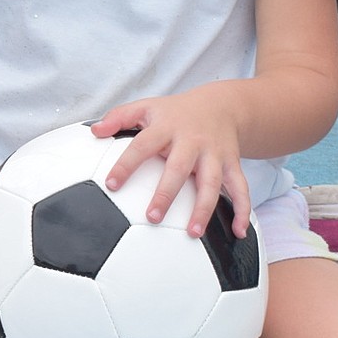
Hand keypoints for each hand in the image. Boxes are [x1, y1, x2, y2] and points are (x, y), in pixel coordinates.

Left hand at [92, 94, 252, 239]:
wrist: (221, 104)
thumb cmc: (175, 112)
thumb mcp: (146, 107)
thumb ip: (119, 118)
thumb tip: (94, 131)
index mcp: (166, 127)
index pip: (142, 146)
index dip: (126, 165)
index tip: (111, 185)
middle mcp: (192, 141)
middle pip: (179, 168)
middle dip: (167, 193)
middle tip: (153, 218)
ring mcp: (214, 154)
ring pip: (212, 182)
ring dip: (204, 208)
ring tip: (193, 233)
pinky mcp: (232, 164)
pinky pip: (241, 189)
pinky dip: (243, 210)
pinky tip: (238, 232)